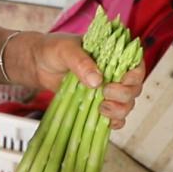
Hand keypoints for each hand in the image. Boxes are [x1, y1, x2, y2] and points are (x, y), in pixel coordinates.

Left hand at [19, 32, 145, 129]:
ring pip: (126, 104)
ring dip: (119, 110)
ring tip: (101, 108)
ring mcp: (106, 90)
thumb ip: (81, 62)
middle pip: (134, 88)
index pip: (136, 64)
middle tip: (105, 93)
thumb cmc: (53, 50)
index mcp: (112, 54)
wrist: (37, 64)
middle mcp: (113, 73)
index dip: (135, 75)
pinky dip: (114, 122)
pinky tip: (105, 122)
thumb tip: (97, 80)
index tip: (123, 81)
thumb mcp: (66, 50)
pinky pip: (114, 117)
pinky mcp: (97, 104)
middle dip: (124, 95)